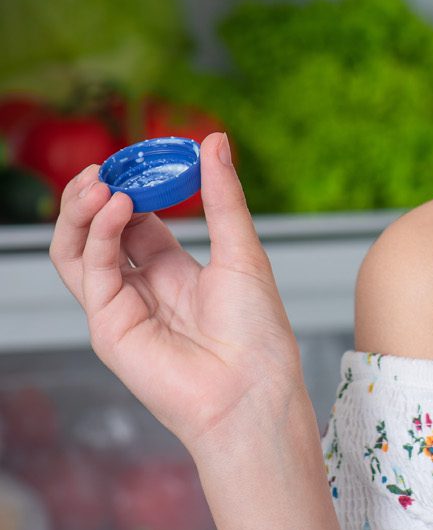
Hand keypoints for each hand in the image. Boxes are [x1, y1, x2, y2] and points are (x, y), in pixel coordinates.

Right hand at [50, 132, 306, 452]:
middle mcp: (144, 287)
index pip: (138, 219)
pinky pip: (90, 272)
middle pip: (100, 232)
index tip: (139, 156)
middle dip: (96, 195)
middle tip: (105, 166)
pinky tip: (118, 208)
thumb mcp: (242, 249)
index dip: (133, 186)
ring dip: (82, 212)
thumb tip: (214, 141)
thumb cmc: (257, 330)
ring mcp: (122, 307)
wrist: (253, 388)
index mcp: (176, 270)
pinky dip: (98, 235)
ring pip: (78, 251)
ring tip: (100, 183)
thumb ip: (221, 196)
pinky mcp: (108, 327)